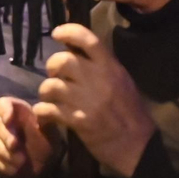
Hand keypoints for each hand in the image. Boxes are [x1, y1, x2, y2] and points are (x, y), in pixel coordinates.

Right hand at [0, 97, 54, 177]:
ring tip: (20, 162)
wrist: (43, 169)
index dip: (3, 110)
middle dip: (6, 135)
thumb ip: (43, 121)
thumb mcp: (50, 133)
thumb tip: (38, 111)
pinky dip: (0, 163)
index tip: (8, 120)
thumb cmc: (46, 146)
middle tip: (15, 147)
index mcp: (18, 112)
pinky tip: (13, 169)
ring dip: (5, 152)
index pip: (3, 103)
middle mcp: (3, 122)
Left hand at [32, 23, 154, 177]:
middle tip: (54, 75)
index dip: (69, 32)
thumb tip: (77, 52)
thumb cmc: (130, 113)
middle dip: (52, 66)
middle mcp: (97, 79)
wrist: (136, 146)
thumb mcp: (122, 82)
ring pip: (51, 85)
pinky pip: (47, 109)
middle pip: (62, 61)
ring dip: (45, 91)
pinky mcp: (76, 120)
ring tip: (49, 98)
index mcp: (111, 68)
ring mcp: (86, 100)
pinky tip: (45, 114)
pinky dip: (42, 111)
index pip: (88, 40)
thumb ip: (103, 67)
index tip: (57, 33)